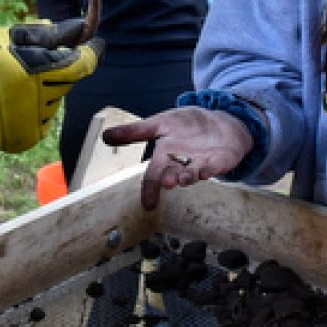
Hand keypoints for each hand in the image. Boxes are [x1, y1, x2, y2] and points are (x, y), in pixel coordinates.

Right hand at [0, 19, 103, 153]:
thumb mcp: (10, 37)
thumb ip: (50, 34)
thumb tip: (83, 28)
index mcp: (35, 72)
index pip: (83, 65)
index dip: (91, 51)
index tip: (91, 42)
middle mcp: (38, 101)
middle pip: (68, 82)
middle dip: (58, 69)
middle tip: (30, 63)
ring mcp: (33, 123)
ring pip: (55, 100)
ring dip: (44, 90)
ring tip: (13, 84)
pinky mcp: (26, 139)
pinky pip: (43, 118)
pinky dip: (33, 108)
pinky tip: (11, 101)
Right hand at [100, 106, 254, 210]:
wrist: (220, 121)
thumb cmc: (188, 126)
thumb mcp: (160, 123)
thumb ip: (135, 132)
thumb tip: (105, 136)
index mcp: (166, 156)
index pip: (153, 175)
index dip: (149, 189)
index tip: (147, 204)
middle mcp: (183, 164)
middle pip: (174, 174)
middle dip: (170, 179)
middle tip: (167, 183)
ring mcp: (202, 162)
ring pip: (194, 173)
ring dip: (189, 176)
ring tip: (183, 179)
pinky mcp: (221, 160)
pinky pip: (216, 166)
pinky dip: (212, 168)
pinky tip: (207, 170)